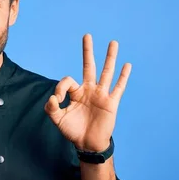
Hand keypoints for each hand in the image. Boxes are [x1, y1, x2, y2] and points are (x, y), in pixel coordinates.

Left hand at [44, 34, 131, 151]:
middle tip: (87, 35)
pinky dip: (123, 76)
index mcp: (76, 92)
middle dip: (87, 51)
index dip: (61, 87)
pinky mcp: (111, 103)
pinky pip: (118, 88)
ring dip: (109, 57)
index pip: (68, 80)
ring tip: (113, 43)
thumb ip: (51, 108)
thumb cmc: (73, 130)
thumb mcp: (57, 119)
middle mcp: (89, 90)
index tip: (57, 100)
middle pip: (89, 66)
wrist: (87, 144)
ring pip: (106, 72)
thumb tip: (53, 98)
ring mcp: (101, 95)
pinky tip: (127, 65)